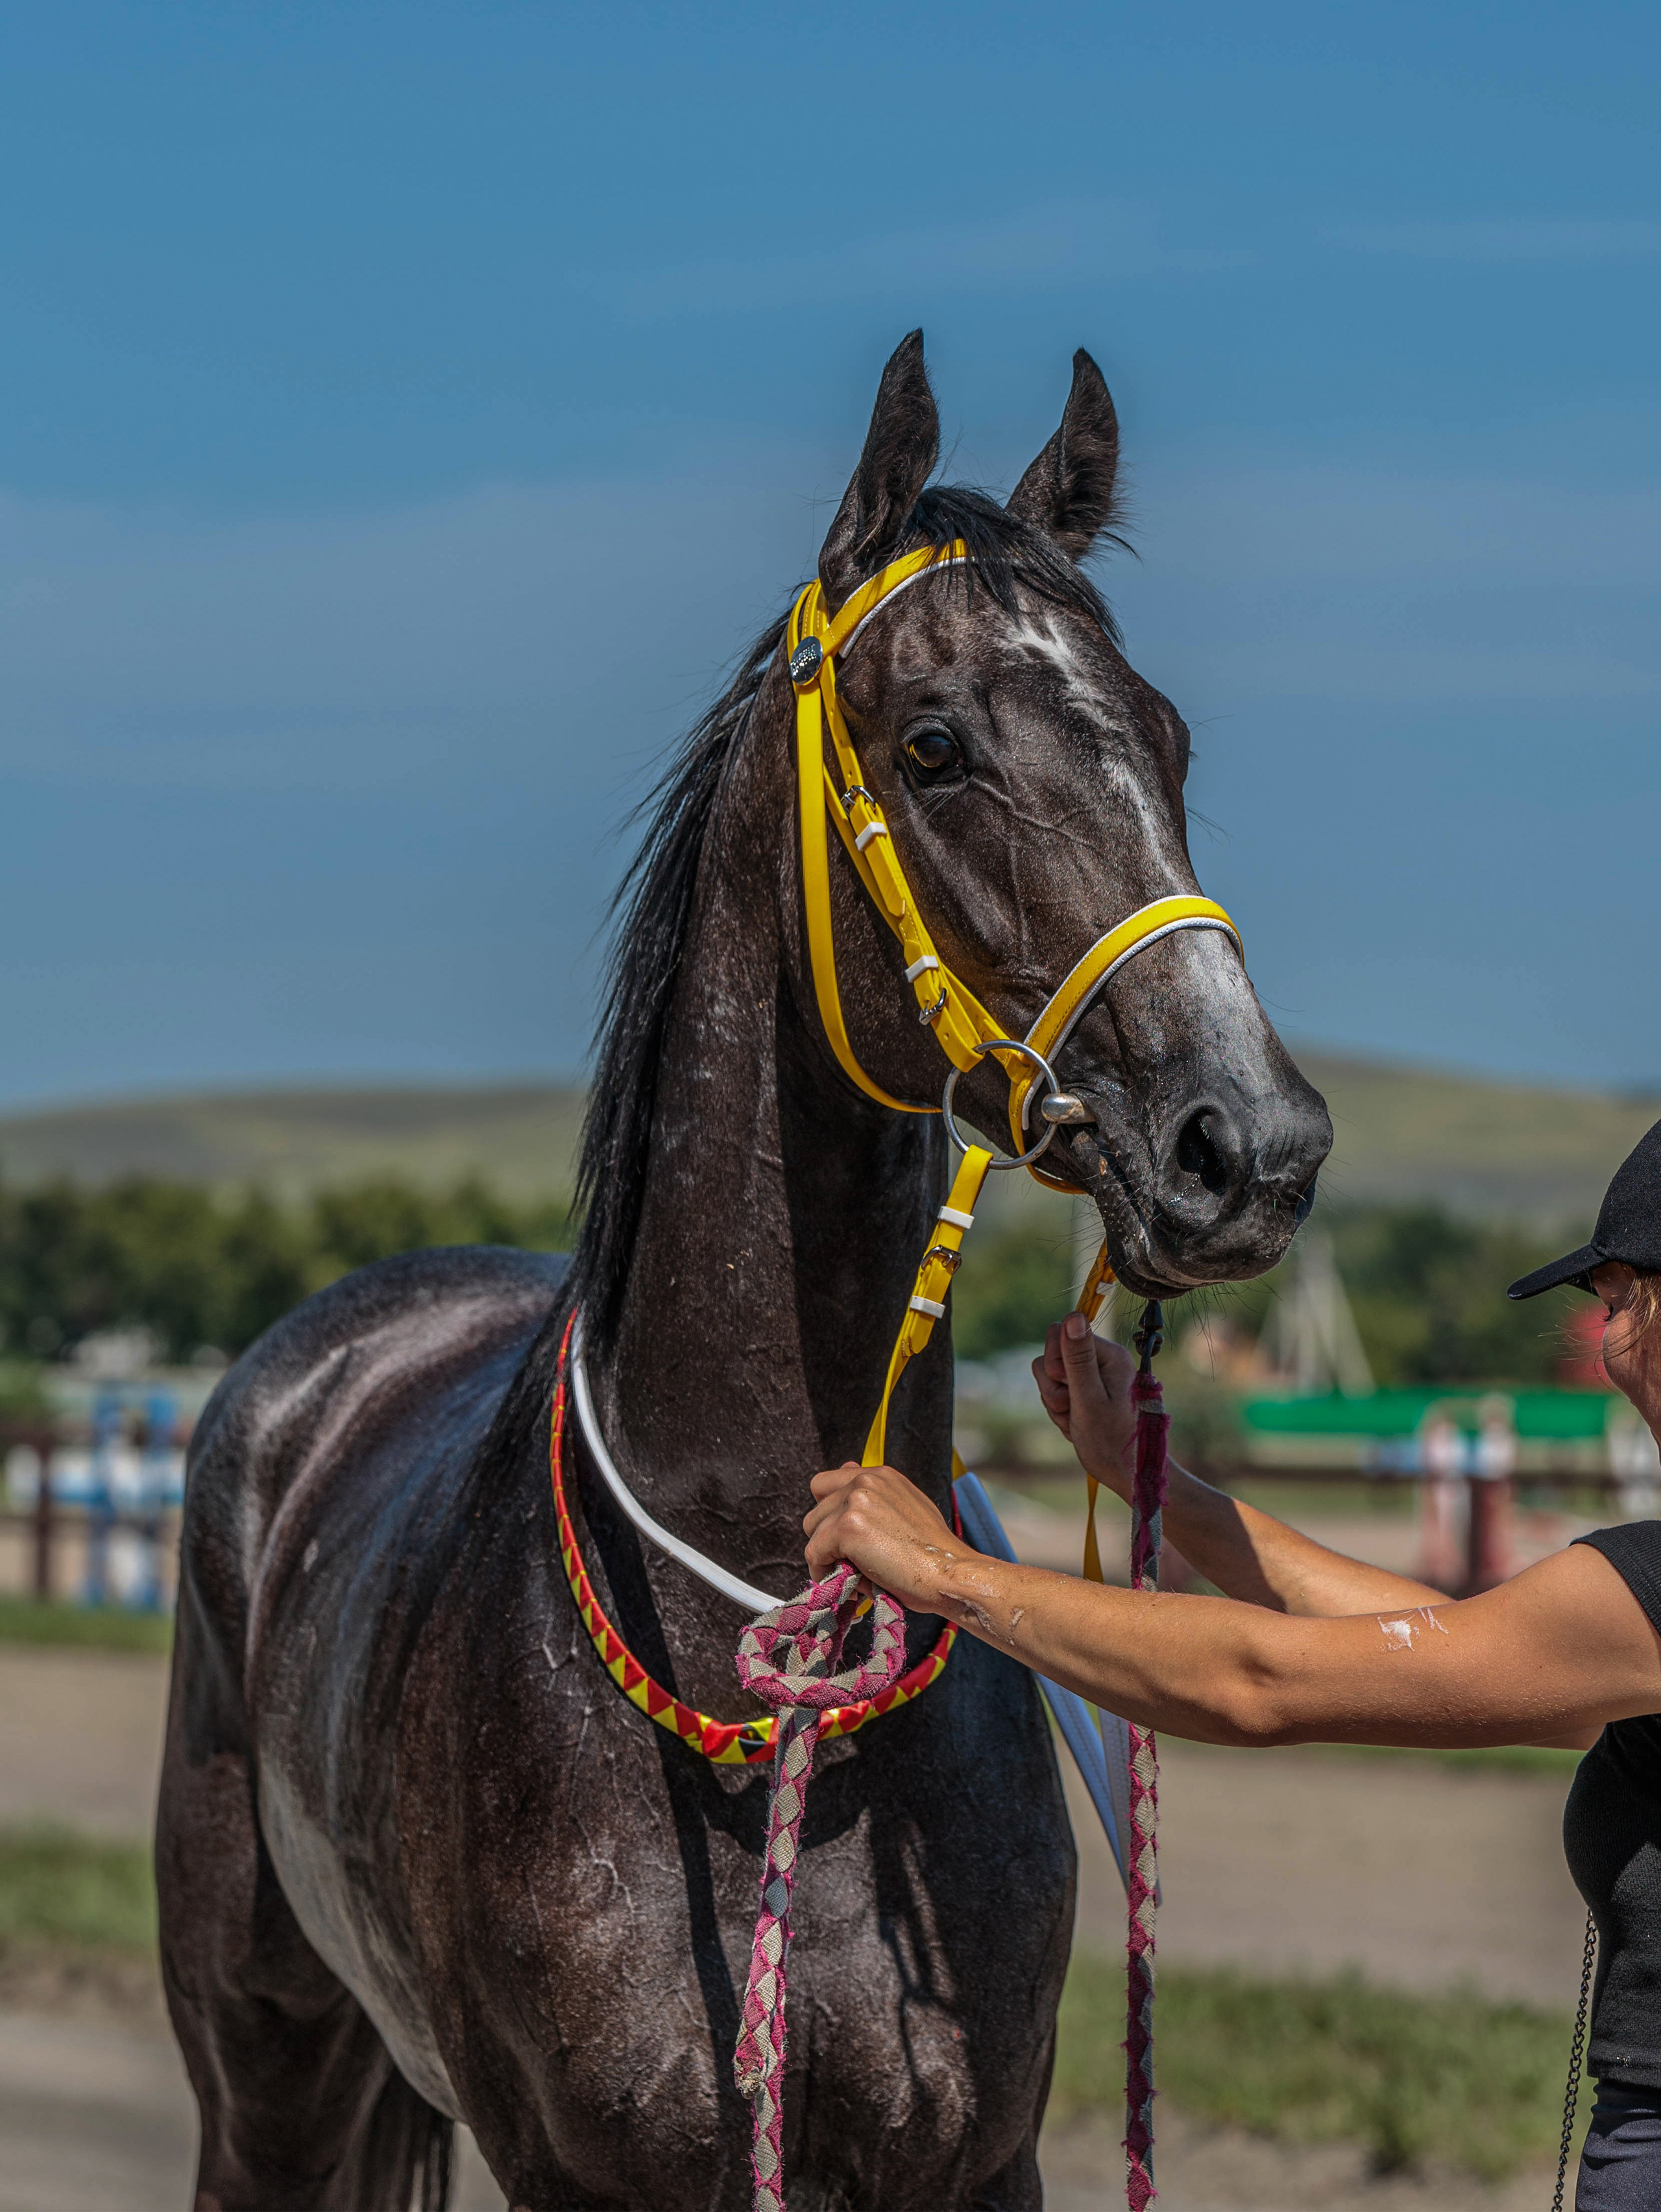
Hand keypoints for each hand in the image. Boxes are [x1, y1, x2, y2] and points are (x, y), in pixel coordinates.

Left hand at [803, 1462, 974, 1611]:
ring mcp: (855, 1501)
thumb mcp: (907, 1510)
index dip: (828, 1512)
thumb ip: (876, 1496)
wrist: (948, 1574)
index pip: (827, 1483)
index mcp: (882, 1475)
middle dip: (828, 1539)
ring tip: (856, 1574)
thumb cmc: (933, 1554)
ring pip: (813, 1531)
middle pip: (816, 1510)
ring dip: (827, 1555)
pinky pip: (814, 1552)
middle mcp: (866, 1480)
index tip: (840, 1537)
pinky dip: (823, 1571)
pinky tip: (849, 1584)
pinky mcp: (847, 1527)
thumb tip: (848, 1471)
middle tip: (852, 1562)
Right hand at [1032, 1313, 1138, 1495]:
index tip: (1067, 1387)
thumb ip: (1078, 1358)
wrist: (1129, 1474)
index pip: (1059, 1332)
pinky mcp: (1087, 1392)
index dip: (1055, 1361)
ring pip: (1051, 1375)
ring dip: (1055, 1402)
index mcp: (1109, 1354)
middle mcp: (1103, 1360)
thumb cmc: (1113, 1442)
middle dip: (1052, 1384)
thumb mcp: (1089, 1399)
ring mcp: (1094, 1376)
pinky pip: (1057, 1392)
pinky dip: (1060, 1411)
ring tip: (1075, 1422)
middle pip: (1052, 1354)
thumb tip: (1073, 1315)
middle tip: (1070, 1409)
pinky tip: (1075, 1425)